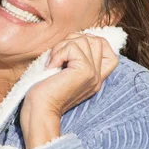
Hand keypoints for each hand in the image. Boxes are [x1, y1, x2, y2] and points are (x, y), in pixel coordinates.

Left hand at [20, 33, 118, 148]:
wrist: (39, 111)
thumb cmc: (43, 92)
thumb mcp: (62, 72)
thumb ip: (72, 59)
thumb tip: (73, 38)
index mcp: (94, 78)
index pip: (110, 52)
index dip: (92, 42)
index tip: (70, 51)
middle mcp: (97, 77)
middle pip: (96, 40)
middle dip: (72, 41)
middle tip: (57, 57)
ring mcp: (93, 74)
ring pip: (83, 40)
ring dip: (62, 47)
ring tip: (53, 63)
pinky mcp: (85, 71)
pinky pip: (72, 47)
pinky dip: (57, 53)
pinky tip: (51, 67)